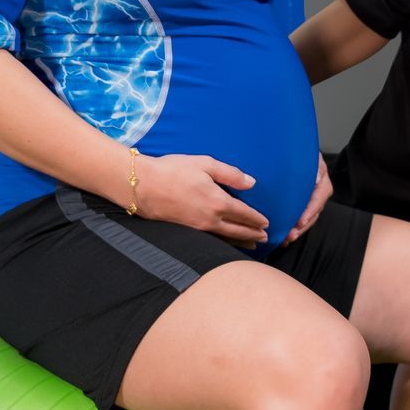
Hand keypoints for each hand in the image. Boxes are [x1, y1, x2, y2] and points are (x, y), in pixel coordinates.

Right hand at [136, 154, 270, 246]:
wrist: (142, 186)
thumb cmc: (173, 170)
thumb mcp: (205, 164)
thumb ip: (230, 174)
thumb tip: (251, 183)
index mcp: (218, 202)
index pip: (244, 214)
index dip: (257, 219)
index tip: (266, 223)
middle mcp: (211, 220)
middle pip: (238, 230)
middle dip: (253, 234)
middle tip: (265, 237)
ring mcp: (198, 229)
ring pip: (226, 239)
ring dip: (241, 242)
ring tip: (252, 246)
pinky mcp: (187, 232)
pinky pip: (213, 241)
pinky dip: (225, 244)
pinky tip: (227, 244)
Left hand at [281, 154, 331, 245]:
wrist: (288, 148)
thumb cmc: (295, 150)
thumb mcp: (305, 154)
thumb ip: (311, 167)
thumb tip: (316, 179)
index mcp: (321, 176)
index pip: (320, 196)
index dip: (310, 210)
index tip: (300, 221)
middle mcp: (319, 187)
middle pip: (314, 211)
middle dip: (303, 225)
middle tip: (290, 236)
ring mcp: (312, 196)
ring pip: (308, 216)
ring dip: (298, 229)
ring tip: (286, 239)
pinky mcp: (303, 202)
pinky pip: (300, 216)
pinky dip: (293, 226)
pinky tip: (283, 236)